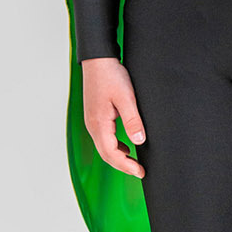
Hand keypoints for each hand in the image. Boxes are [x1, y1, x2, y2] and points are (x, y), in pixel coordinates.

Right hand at [81, 57, 146, 177]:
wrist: (98, 59)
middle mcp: (92, 125)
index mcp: (99, 123)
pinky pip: (103, 138)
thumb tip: (139, 141)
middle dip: (122, 165)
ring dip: (118, 157)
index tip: (140, 172)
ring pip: (104, 147)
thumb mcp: (126, 97)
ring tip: (134, 162)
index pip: (111, 154)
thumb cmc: (110, 75)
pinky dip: (114, 146)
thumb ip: (132, 120)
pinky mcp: (95, 116)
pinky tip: (126, 145)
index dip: (126, 166)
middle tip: (139, 171)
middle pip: (106, 154)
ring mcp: (92, 121)